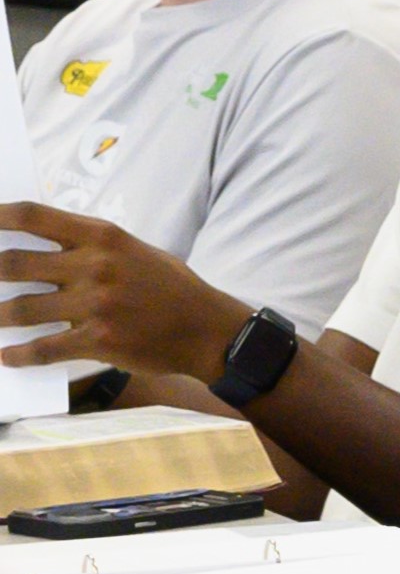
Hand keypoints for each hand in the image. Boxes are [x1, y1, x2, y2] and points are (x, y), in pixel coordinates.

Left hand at [0, 206, 235, 376]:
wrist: (205, 329)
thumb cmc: (170, 287)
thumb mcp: (134, 251)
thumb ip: (91, 246)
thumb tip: (42, 245)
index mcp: (103, 236)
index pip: (35, 217)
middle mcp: (94, 266)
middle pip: (15, 263)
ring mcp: (94, 304)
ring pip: (21, 309)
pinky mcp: (97, 341)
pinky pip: (43, 348)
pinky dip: (19, 355)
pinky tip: (6, 356)